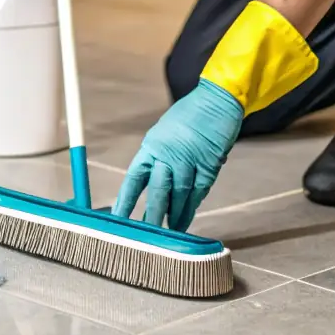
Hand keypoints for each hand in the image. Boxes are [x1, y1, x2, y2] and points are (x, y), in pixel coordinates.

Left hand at [112, 80, 242, 230]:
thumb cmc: (189, 115)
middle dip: (152, 215)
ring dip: (174, 216)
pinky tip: (186, 220)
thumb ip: (156, 156)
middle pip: (158, 191)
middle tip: (146, 234)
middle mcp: (169, 154)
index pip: (135, 178)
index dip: (126, 200)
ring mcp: (191, 160)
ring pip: (180, 195)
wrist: (217, 100)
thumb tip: (150, 182)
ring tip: (169, 233)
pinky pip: (199, 192)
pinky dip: (191, 207)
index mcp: (152, 145)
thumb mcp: (163, 132)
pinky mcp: (210, 165)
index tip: (117, 218)